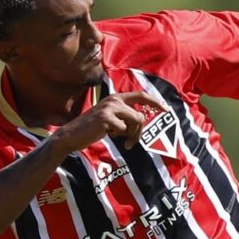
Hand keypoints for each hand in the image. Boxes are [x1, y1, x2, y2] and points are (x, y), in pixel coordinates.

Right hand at [52, 91, 169, 155]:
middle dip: (139, 132)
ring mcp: (110, 108)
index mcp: (115, 98)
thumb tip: (142, 120)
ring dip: (130, 135)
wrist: (72, 135)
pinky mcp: (106, 118)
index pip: (140, 96)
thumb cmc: (92, 129)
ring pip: (135, 122)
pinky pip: (124, 130)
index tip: (167, 109)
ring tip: (118, 138)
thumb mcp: (111, 119)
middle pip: (141, 116)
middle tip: (131, 143)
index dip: (155, 102)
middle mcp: (114, 100)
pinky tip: (107, 134)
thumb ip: (125, 116)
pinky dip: (119, 136)